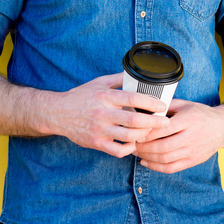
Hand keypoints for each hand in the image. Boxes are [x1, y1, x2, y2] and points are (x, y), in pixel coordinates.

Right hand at [47, 73, 168, 158]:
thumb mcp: (98, 83)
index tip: (162, 105)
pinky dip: (129, 149)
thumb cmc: (80, 96)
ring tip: (150, 133)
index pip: (132, 98)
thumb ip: (118, 79)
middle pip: (134, 120)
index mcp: (105, 96)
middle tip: (165, 122)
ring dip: (143, 136)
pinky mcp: (95, 143)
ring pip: (128, 137)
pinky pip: (118, 151)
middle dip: (154, 122)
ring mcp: (99, 130)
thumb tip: (137, 73)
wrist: (58, 113)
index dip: (150, 102)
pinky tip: (134, 144)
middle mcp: (102, 113)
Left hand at [132, 99, 223, 173]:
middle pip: (162, 147)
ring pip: (165, 159)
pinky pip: (171, 168)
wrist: (222, 127)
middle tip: (131, 143)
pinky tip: (145, 162)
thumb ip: (165, 106)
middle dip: (143, 147)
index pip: (163, 129)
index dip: (146, 132)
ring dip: (147, 157)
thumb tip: (143, 108)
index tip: (134, 131)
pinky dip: (156, 167)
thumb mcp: (184, 104)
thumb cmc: (200, 113)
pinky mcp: (193, 161)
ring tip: (135, 152)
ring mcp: (193, 151)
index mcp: (188, 120)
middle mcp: (191, 137)